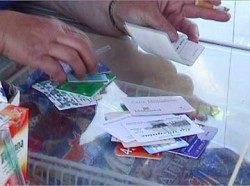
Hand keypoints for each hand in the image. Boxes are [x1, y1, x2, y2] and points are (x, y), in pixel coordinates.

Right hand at [0, 11, 97, 81]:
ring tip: (81, 77)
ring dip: (80, 69)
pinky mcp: (36, 55)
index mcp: (59, 27)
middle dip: (91, 61)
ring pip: (72, 56)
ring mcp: (46, 44)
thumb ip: (60, 38)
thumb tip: (74, 53)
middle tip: (92, 72)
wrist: (2, 28)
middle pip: (82, 47)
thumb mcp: (46, 28)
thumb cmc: (24, 29)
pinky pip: (54, 67)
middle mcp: (55, 34)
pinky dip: (61, 76)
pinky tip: (62, 80)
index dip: (91, 52)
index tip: (94, 62)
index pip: (82, 39)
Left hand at [113, 0, 230, 41]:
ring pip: (185, 27)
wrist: (118, 16)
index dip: (207, 0)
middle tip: (224, 17)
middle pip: (195, 11)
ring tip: (195, 41)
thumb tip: (174, 37)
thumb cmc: (131, 6)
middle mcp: (173, 9)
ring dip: (192, 34)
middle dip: (210, 14)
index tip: (219, 3)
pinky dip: (178, 41)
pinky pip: (174, 36)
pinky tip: (182, 45)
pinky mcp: (163, 30)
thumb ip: (163, 26)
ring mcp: (169, 21)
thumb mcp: (149, 14)